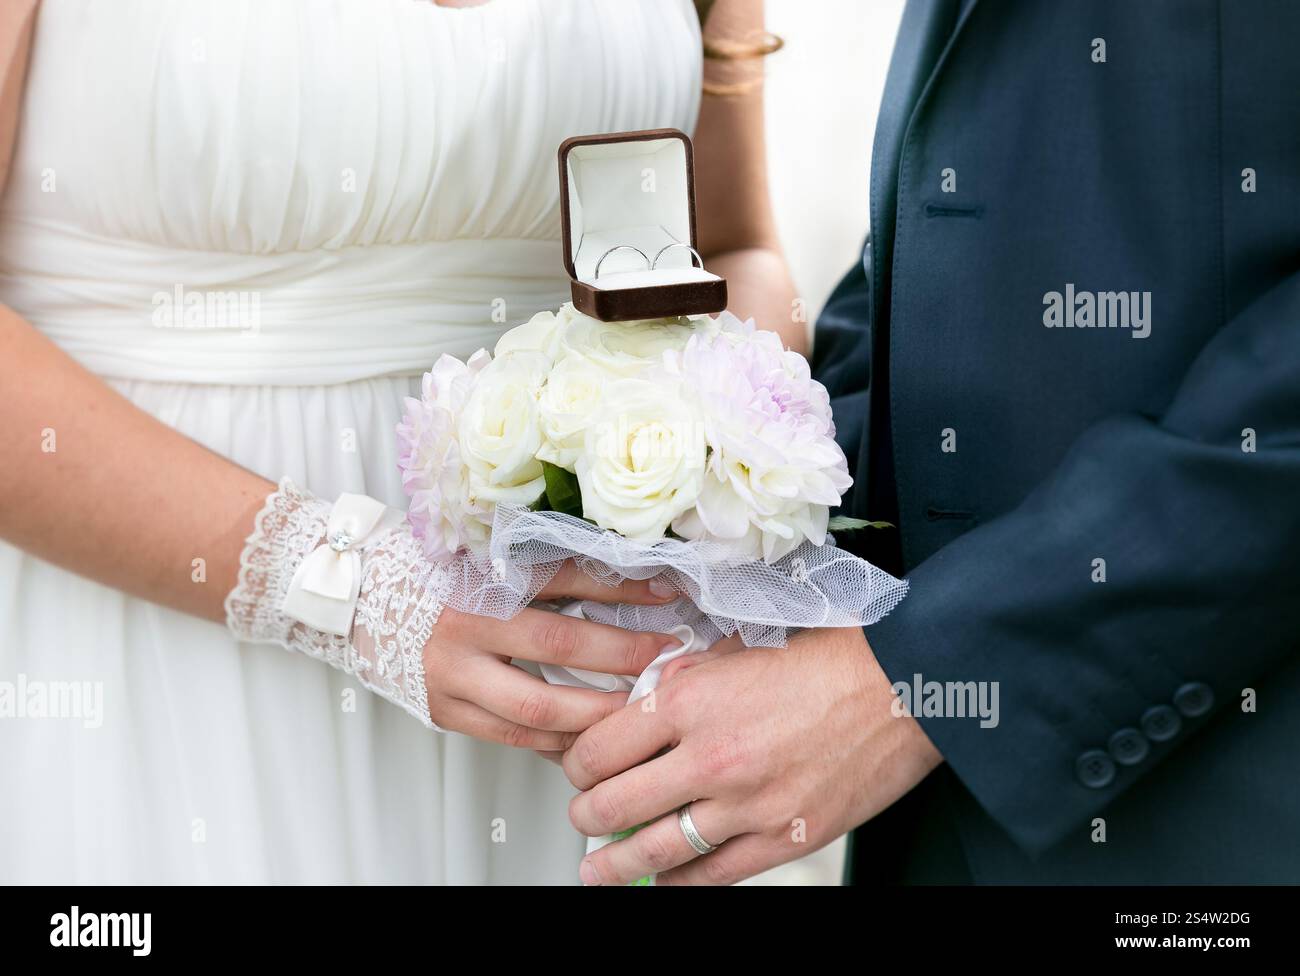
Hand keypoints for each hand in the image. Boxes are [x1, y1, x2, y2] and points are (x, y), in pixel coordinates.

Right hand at [422, 561, 678, 751]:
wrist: (354, 597)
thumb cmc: (430, 572)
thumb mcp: (484, 556)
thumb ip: (546, 571)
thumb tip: (627, 581)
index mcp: (479, 575)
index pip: (565, 578)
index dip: (621, 587)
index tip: (669, 592)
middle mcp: (466, 624)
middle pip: (560, 644)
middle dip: (622, 655)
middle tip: (667, 662)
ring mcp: (452, 675)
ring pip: (539, 708)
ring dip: (597, 713)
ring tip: (639, 711)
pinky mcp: (446, 711)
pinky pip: (514, 737)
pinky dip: (557, 741)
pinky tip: (591, 739)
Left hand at [562, 627, 941, 884]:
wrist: (905, 686)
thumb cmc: (832, 659)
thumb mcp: (742, 649)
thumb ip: (689, 676)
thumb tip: (653, 696)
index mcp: (691, 700)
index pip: (599, 747)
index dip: (578, 763)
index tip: (581, 767)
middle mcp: (710, 756)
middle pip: (613, 803)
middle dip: (586, 814)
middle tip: (582, 816)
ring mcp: (745, 804)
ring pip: (654, 848)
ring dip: (615, 863)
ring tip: (597, 870)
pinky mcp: (783, 837)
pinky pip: (713, 875)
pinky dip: (680, 883)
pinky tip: (664, 881)